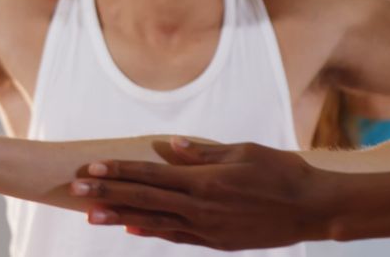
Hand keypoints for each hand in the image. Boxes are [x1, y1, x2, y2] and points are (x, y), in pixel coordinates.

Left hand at [69, 138, 334, 250]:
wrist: (315, 209)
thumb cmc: (282, 171)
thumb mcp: (242, 151)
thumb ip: (201, 152)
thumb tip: (167, 146)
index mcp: (204, 181)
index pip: (150, 175)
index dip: (118, 172)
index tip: (90, 170)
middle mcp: (200, 207)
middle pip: (144, 199)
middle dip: (107, 195)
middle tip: (74, 192)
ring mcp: (208, 229)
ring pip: (155, 222)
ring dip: (121, 217)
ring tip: (90, 216)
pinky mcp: (218, 242)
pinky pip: (178, 236)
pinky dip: (153, 232)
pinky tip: (132, 228)